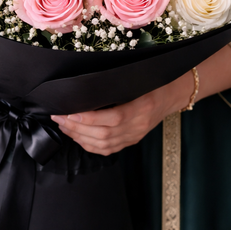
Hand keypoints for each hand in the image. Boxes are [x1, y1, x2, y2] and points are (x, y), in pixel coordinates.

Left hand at [51, 71, 193, 155]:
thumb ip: (113, 87)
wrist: (172, 94)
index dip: (88, 119)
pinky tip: (77, 137)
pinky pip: (108, 149)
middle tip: (58, 118)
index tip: (68, 112)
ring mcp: (135, 136)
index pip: (112, 119)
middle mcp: (139, 125)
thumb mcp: (136, 79)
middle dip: (76, 128)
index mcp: (141, 107)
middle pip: (103, 134)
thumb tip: (84, 90)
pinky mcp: (132, 141)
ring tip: (64, 126)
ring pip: (103, 145)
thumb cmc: (152, 81)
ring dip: (79, 137)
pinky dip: (89, 145)